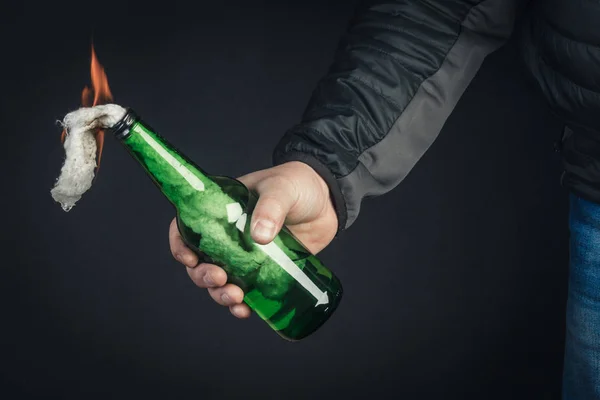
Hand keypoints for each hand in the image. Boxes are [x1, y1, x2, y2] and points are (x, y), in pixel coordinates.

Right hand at [169, 161, 337, 317]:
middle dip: (203, 276)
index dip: (181, 245)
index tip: (190, 260)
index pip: (188, 227)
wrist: (329, 200)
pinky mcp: (266, 270)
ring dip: (220, 295)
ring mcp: (247, 255)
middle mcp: (229, 236)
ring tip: (235, 298)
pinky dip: (242, 305)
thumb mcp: (281, 188)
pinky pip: (247, 292)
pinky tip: (246, 311)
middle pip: (201, 262)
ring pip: (221, 282)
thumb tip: (259, 237)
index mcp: (223, 210)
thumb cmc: (298, 184)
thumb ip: (271, 207)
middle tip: (219, 279)